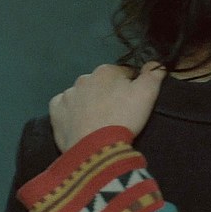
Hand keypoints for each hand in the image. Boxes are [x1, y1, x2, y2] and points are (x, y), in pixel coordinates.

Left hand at [49, 62, 165, 151]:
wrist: (96, 148)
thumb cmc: (124, 117)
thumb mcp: (148, 93)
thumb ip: (154, 74)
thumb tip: (155, 63)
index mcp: (107, 71)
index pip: (125, 73)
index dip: (132, 86)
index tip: (134, 102)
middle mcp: (84, 78)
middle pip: (102, 83)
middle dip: (109, 93)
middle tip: (118, 113)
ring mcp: (68, 95)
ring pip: (83, 94)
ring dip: (90, 102)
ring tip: (99, 121)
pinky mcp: (55, 112)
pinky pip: (65, 107)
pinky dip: (72, 111)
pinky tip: (79, 122)